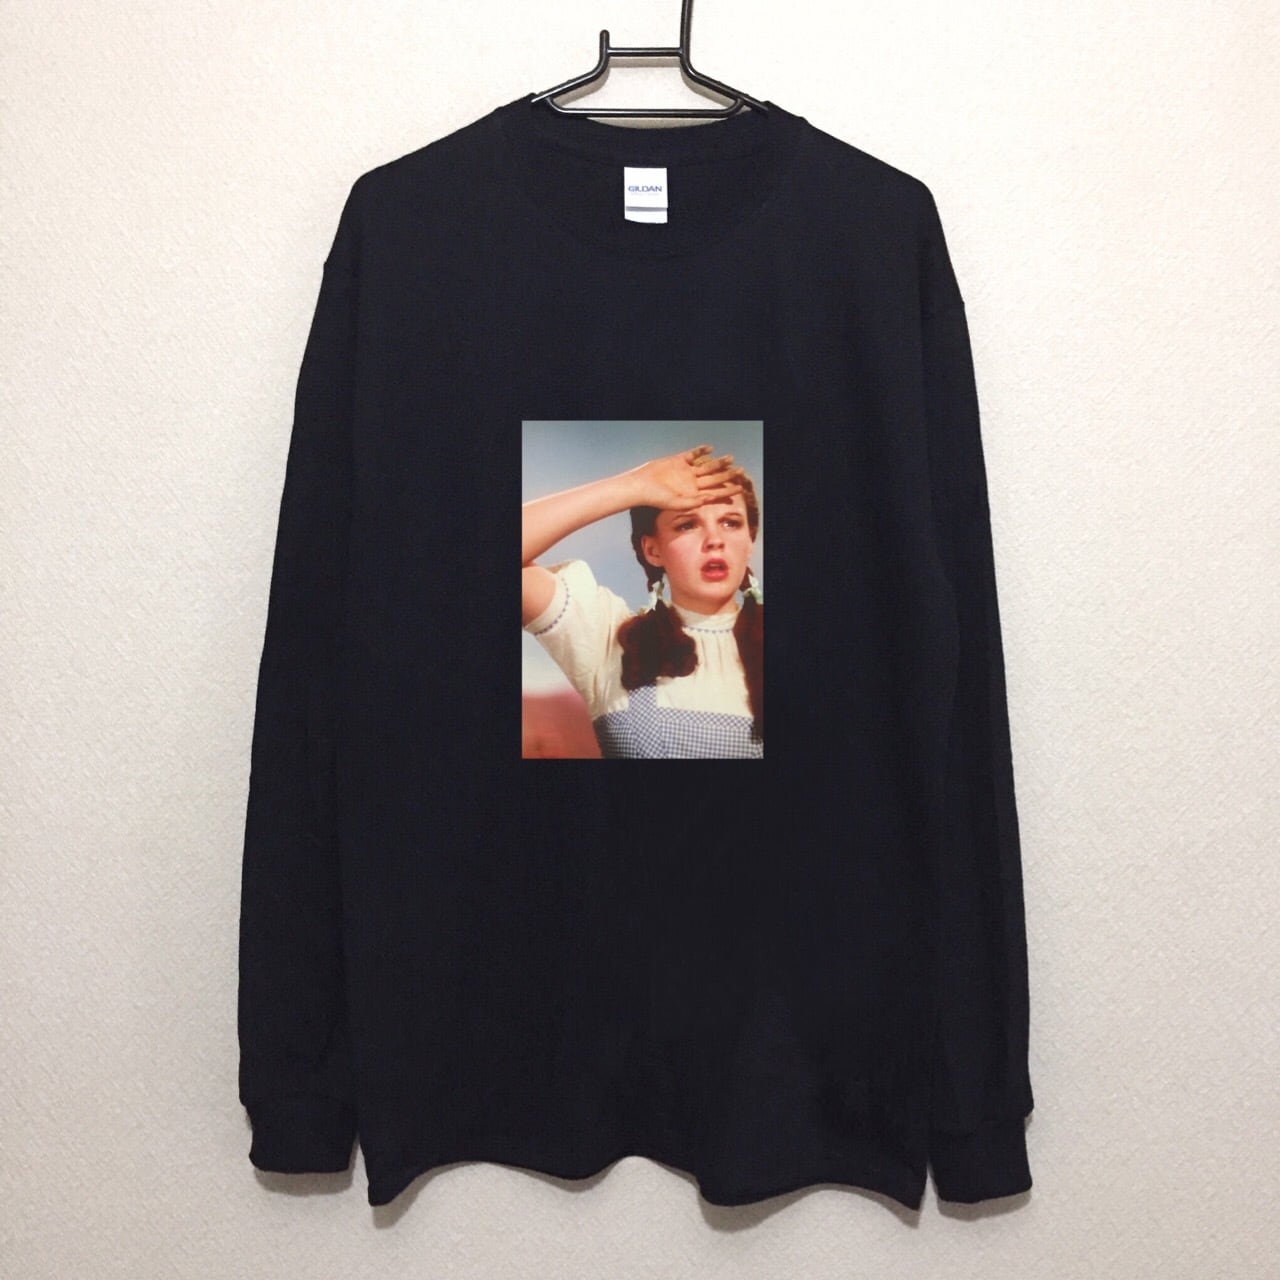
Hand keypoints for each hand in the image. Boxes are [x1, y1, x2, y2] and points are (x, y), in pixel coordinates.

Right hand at [623, 444, 745, 511]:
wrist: (640, 486)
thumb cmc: (656, 499)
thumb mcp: (676, 503)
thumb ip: (693, 502)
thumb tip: (708, 499)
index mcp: (693, 495)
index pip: (714, 493)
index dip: (727, 490)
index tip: (740, 488)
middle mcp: (691, 483)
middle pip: (714, 479)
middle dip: (727, 475)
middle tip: (740, 470)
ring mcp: (685, 472)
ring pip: (706, 466)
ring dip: (718, 463)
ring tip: (730, 458)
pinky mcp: (677, 461)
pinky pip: (692, 455)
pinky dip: (700, 451)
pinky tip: (710, 448)